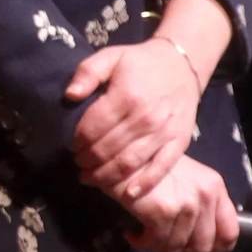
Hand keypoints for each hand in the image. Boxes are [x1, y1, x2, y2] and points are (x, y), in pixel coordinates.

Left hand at [66, 37, 200, 202]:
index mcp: (126, 96)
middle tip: (78, 164)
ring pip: (130, 163)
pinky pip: (161, 169)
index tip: (71, 146)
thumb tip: (70, 95)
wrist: (181, 65)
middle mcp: (145, 118)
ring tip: (91, 178)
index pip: (94, 127)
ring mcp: (164, 133)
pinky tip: (128, 194)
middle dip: (88, 160)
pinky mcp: (179, 144)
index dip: (78, 141)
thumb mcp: (110, 57)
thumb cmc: (139, 62)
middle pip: (109, 149)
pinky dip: (144, 184)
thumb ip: (87, 73)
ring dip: (107, 175)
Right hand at [123, 156, 239, 251]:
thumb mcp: (185, 179)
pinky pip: (158, 243)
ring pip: (178, 247)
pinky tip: (134, 235)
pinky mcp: (164, 211)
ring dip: (159, 248)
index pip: (230, 232)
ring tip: (145, 238)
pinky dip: (143, 243)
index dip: (216, 251)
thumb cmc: (149, 164)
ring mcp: (186, 204)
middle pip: (203, 246)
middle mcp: (205, 196)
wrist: (121, 154)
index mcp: (215, 187)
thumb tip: (197, 243)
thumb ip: (199, 205)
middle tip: (166, 249)